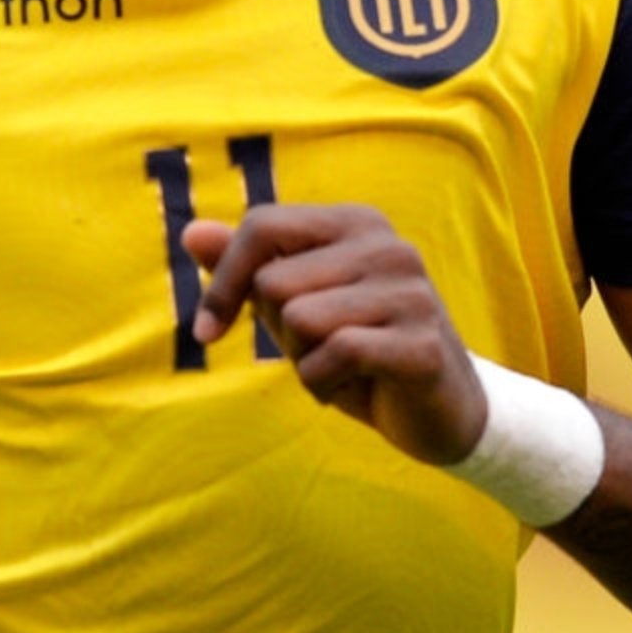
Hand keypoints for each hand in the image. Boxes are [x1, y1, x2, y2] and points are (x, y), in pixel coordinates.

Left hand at [182, 203, 484, 463]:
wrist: (440, 409)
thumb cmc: (357, 350)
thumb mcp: (293, 307)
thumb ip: (247, 268)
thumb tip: (191, 232)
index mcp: (356, 223)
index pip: (263, 226)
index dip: (223, 283)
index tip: (206, 333)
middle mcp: (388, 245)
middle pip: (274, 283)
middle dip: (280, 331)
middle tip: (321, 348)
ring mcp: (411, 291)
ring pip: (300, 319)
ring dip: (304, 360)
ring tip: (341, 367)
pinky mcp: (422, 343)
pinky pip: (334, 355)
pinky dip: (323, 384)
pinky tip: (355, 387)